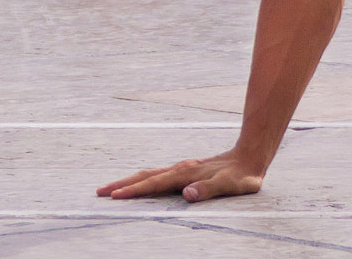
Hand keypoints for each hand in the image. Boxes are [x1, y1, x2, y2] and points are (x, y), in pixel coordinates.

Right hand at [98, 149, 264, 203]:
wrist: (251, 155)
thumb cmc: (242, 175)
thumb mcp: (230, 185)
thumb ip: (208, 189)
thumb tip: (186, 194)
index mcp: (187, 174)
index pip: (155, 184)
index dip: (134, 191)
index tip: (115, 196)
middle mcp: (181, 169)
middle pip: (146, 176)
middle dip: (122, 184)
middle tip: (100, 192)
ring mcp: (183, 169)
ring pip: (150, 174)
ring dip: (130, 181)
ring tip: (112, 188)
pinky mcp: (187, 171)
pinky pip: (159, 176)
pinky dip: (144, 180)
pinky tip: (141, 184)